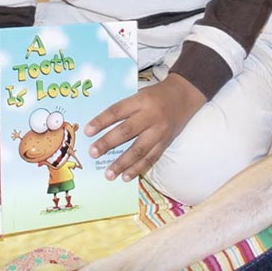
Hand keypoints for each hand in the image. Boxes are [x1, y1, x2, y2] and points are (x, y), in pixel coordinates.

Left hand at [85, 74, 205, 182]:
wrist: (184, 96)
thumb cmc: (156, 95)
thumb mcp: (140, 94)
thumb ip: (125, 107)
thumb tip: (101, 125)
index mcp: (141, 100)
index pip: (118, 110)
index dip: (102, 121)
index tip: (87, 131)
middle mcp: (151, 116)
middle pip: (127, 131)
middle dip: (108, 143)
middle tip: (92, 152)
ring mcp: (160, 131)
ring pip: (139, 149)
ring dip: (122, 163)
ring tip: (108, 174)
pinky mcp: (166, 142)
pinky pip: (151, 158)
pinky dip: (138, 168)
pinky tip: (126, 176)